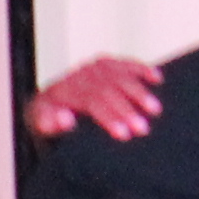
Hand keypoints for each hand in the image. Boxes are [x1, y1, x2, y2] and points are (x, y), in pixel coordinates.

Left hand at [25, 55, 164, 140]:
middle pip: (108, 89)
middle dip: (127, 109)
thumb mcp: (42, 126)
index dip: (110, 117)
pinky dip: (141, 69)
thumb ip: (49, 124)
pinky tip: (157, 78)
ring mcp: (92, 68)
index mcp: (63, 92)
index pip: (91, 101)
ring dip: (139, 92)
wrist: (44, 106)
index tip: (124, 134)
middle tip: (143, 129)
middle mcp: (79, 76)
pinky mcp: (103, 65)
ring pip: (119, 75)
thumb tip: (65, 118)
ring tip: (155, 109)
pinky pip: (124, 64)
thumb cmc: (48, 121)